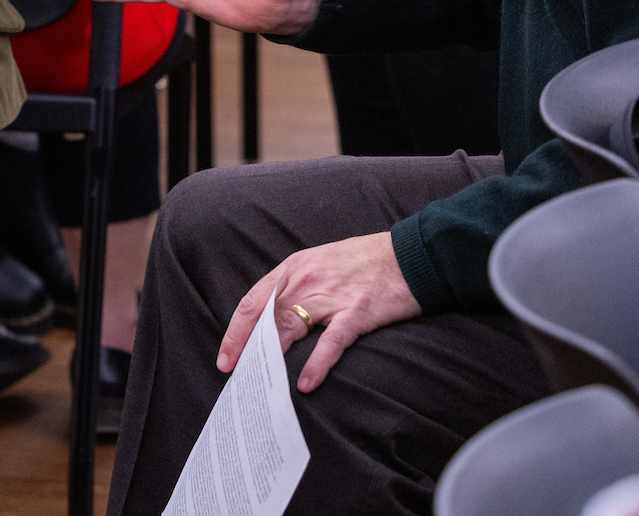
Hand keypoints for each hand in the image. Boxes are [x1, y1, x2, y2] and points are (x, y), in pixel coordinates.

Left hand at [218, 233, 419, 391]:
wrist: (412, 255)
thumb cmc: (366, 262)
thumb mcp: (322, 264)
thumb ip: (299, 287)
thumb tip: (276, 321)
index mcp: (295, 267)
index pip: (253, 302)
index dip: (236, 331)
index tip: (226, 357)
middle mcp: (307, 280)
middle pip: (264, 318)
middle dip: (246, 349)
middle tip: (235, 376)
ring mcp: (332, 296)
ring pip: (290, 328)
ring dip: (272, 358)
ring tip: (260, 384)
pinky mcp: (357, 312)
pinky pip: (330, 341)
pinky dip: (316, 363)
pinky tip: (306, 383)